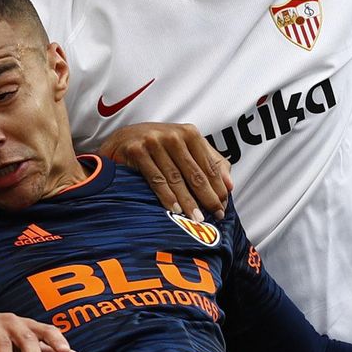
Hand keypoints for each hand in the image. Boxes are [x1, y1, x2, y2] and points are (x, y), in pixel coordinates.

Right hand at [97, 122, 232, 219]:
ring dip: (187, 201)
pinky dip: (166, 196)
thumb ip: (209, 162)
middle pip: (195, 173)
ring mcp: (154, 142)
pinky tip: (174, 209)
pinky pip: (155, 179)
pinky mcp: (137, 151)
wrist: (121, 140)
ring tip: (196, 218)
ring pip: (176, 178)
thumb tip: (230, 186)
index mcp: (189, 133)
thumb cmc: (158, 147)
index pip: (209, 165)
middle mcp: (173, 135)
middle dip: (207, 197)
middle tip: (214, 215)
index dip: (218, 187)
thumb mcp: (185, 149)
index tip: (223, 206)